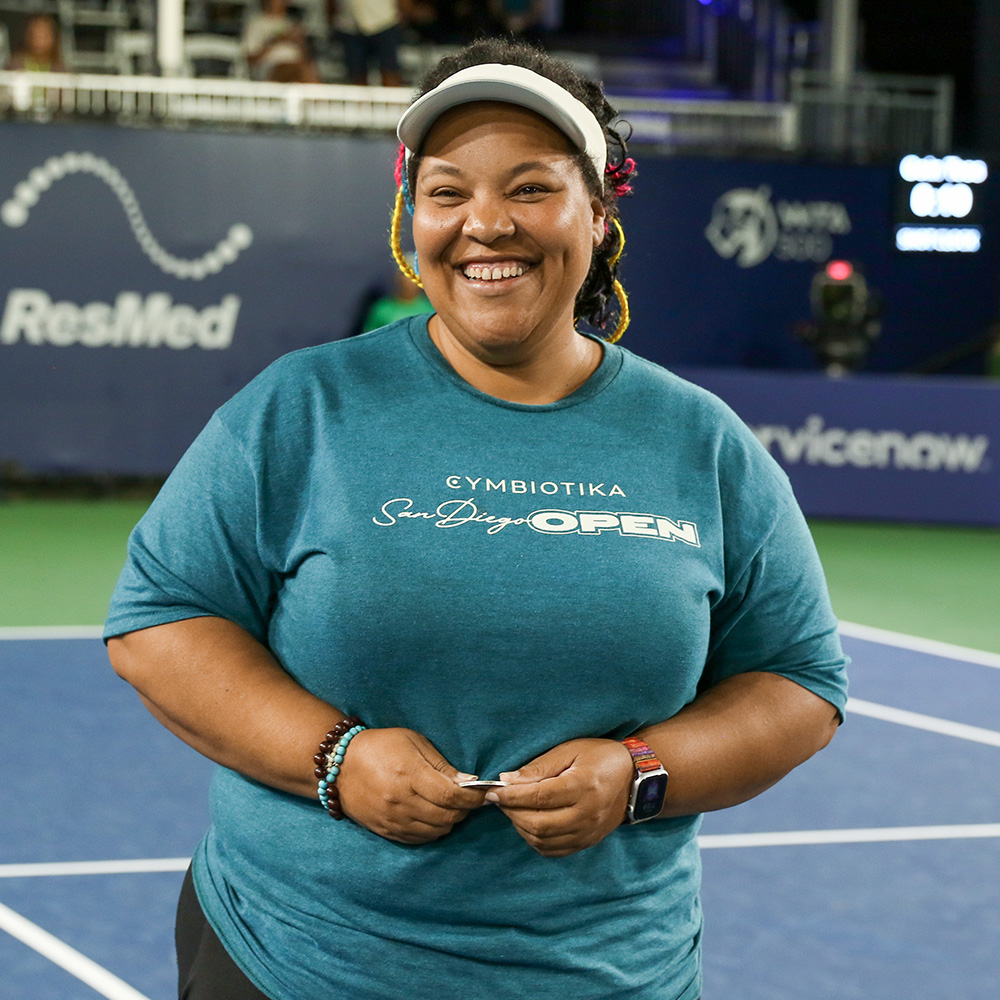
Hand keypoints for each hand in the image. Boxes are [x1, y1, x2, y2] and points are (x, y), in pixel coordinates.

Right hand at [335, 728, 487, 843]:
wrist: (340, 765)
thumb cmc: (382, 746)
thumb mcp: (414, 743)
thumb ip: (442, 765)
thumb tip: (469, 782)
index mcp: (409, 775)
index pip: (451, 796)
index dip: (473, 798)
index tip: (484, 793)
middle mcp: (401, 802)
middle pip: (447, 817)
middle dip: (464, 809)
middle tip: (468, 798)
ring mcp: (393, 820)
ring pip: (436, 831)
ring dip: (450, 820)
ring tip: (449, 805)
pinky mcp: (386, 831)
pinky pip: (419, 840)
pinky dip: (433, 830)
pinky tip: (433, 815)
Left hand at [487, 739, 634, 856]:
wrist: (635, 778)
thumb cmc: (600, 757)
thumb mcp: (570, 750)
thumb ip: (539, 767)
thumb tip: (507, 780)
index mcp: (583, 786)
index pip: (538, 797)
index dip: (511, 796)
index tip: (493, 791)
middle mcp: (587, 814)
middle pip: (538, 823)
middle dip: (512, 812)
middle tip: (500, 799)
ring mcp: (588, 832)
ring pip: (543, 840)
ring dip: (521, 826)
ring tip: (514, 809)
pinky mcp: (587, 842)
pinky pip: (554, 850)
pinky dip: (535, 840)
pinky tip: (529, 823)